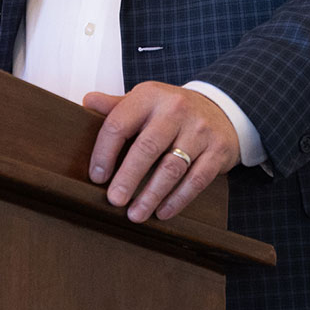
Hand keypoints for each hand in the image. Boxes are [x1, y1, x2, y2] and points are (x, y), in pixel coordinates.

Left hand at [83, 82, 239, 223]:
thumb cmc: (173, 110)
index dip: (104, 152)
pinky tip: (162, 212)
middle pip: (147, 147)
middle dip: (129, 177)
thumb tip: (88, 101)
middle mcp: (176, 109)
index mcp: (150, 96)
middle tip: (115, 200)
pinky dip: (178, 199)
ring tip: (135, 214)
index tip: (97, 177)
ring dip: (152, 195)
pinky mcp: (217, 150)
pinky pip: (196, 179)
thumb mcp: (146, 101)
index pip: (120, 124)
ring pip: (172, 167)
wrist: (221, 109)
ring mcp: (199, 130)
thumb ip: (117, 105)